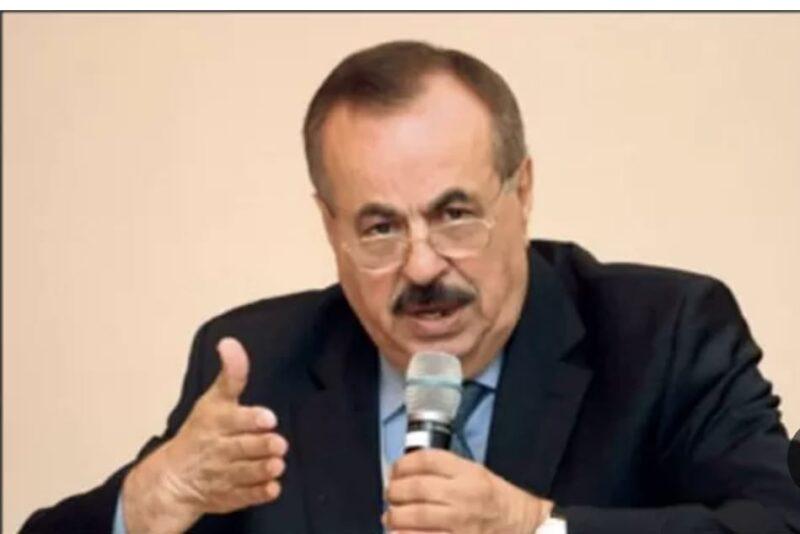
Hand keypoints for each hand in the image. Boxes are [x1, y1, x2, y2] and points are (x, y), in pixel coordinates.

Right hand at [121, 337, 288, 533]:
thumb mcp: (213, 399)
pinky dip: (257, 493)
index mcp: (214, 422)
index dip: (249, 419)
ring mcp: (222, 475)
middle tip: (279, 443)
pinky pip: (244, 496)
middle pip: (241, 447)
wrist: (173, 478)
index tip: (268, 418)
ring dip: (261, 469)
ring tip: (277, 464)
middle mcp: (218, 449)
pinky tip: (272, 488)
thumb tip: (230, 342)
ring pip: (244, 473)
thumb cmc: (200, 432)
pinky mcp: (228, 496)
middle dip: (260, 445)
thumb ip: (231, 374)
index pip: (232, 419)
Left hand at [383, 449, 553, 533]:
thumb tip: (401, 474)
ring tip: (391, 515)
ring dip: (394, 515)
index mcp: (468, 472)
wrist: (521, 523)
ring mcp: (461, 522)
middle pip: (415, 488)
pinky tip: (398, 532)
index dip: (402, 464)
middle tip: (390, 494)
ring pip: (414, 516)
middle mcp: (464, 495)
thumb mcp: (473, 471)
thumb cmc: (492, 497)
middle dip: (394, 491)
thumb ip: (442, 469)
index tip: (395, 471)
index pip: (425, 460)